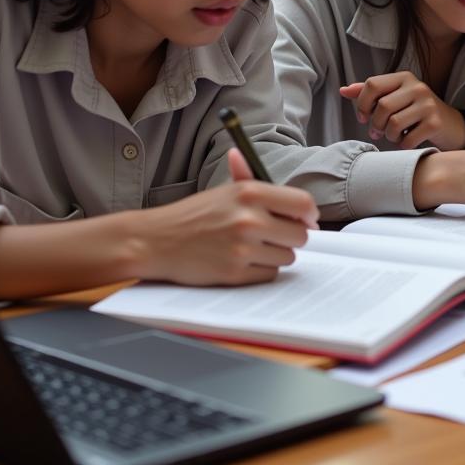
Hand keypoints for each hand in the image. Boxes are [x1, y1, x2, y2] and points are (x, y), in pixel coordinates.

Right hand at [134, 149, 319, 285]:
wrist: (155, 240)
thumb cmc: (193, 214)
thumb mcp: (225, 190)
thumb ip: (264, 190)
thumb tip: (300, 199)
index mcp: (250, 192)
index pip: (303, 204)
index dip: (309, 215)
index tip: (306, 220)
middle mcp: (249, 218)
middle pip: (300, 235)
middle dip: (290, 237)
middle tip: (274, 235)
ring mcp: (242, 247)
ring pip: (287, 257)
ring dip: (275, 254)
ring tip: (251, 247)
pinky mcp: (235, 273)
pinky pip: (269, 274)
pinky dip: (260, 270)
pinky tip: (241, 261)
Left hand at [340, 72, 464, 150]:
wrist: (451, 125)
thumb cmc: (416, 112)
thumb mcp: (395, 97)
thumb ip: (370, 93)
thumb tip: (343, 90)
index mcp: (404, 77)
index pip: (372, 84)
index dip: (362, 103)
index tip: (363, 117)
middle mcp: (417, 87)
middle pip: (382, 106)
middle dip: (376, 124)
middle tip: (378, 132)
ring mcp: (428, 104)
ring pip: (393, 124)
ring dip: (389, 136)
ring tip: (394, 136)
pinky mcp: (435, 123)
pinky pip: (407, 139)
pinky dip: (403, 145)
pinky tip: (407, 141)